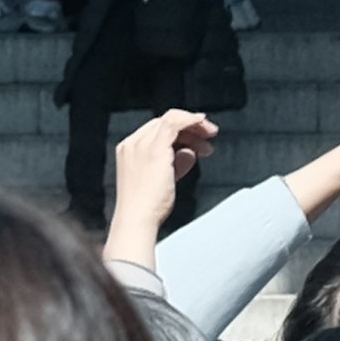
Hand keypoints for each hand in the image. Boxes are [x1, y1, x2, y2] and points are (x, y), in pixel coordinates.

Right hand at [104, 109, 219, 260]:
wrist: (137, 220)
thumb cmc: (149, 208)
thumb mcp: (163, 180)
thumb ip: (175, 163)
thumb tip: (190, 152)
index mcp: (129, 150)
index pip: (156, 130)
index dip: (180, 132)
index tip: (198, 140)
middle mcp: (132, 143)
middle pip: (164, 123)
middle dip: (190, 127)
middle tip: (210, 136)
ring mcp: (142, 144)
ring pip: (172, 120)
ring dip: (194, 126)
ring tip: (210, 138)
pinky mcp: (154, 149)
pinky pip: (175, 123)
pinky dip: (191, 120)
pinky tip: (203, 123)